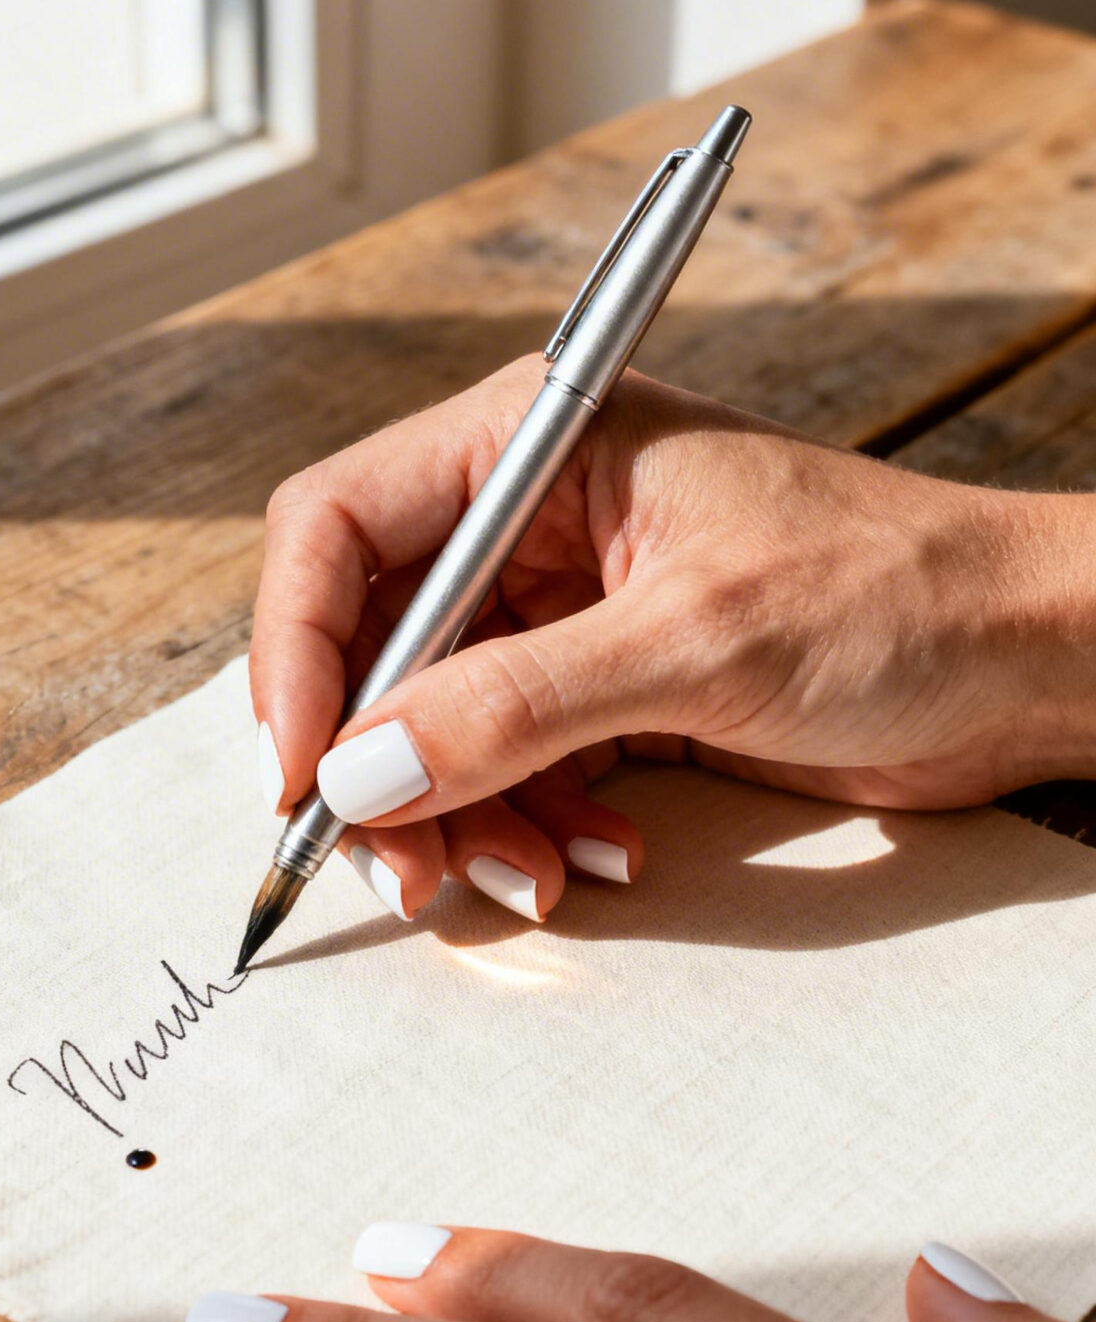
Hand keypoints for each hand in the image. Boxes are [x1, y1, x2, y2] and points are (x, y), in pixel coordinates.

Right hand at [250, 358, 1093, 923]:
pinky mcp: (606, 691)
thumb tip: (362, 770)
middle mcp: (532, 523)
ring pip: (435, 729)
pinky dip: (533, 827)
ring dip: (463, 820)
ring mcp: (566, 614)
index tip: (306, 770)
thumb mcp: (693, 640)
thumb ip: (516, 707)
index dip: (298, 653)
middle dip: (381, 767)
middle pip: (374, 648)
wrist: (1025, 657)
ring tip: (534, 878)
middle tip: (404, 869)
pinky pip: (512, 772)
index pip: (340, 529)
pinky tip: (601, 854)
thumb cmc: (896, 590)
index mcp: (535, 443)